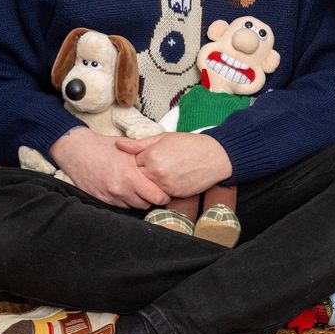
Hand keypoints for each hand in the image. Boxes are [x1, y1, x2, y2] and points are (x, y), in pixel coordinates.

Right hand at [49, 127, 169, 208]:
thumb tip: (167, 166)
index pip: (157, 197)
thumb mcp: (129, 148)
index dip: (164, 195)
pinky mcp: (101, 200)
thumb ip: (148, 159)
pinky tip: (126, 191)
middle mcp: (121, 189)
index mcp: (131, 175)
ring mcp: (110, 196)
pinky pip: (120, 207)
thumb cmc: (105, 147)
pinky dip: (125, 201)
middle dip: (152, 199)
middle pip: (146, 204)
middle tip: (154, 191)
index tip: (166, 192)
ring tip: (139, 190)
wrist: (77, 151)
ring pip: (133, 207)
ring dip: (138, 201)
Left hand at [116, 133, 232, 198]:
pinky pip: (159, 195)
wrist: (216, 156)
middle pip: (137, 177)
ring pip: (147, 188)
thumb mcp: (164, 138)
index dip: (139, 160)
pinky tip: (171, 180)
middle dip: (142, 173)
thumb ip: (139, 143)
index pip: (132, 162)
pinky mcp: (173, 195)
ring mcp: (164, 185)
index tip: (148, 157)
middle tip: (156, 166)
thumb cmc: (190, 144)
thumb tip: (118, 144)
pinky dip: (161, 189)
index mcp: (151, 156)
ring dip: (151, 183)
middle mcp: (156, 172)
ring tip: (164, 173)